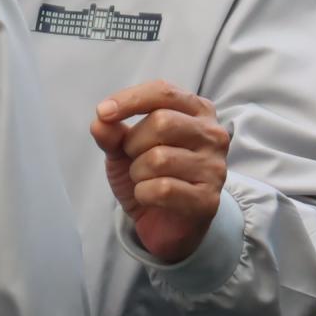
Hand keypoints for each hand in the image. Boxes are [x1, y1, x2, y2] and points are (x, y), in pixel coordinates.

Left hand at [92, 81, 230, 265]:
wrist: (165, 224)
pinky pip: (162, 189)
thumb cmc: (150, 176)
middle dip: (133, 144)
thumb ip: (112, 132)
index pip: (163, 91)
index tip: (103, 112)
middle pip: (161, 122)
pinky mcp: (208, 200)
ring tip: (145, 180)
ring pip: (159, 158)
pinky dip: (144, 194)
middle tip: (134, 159)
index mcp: (197, 111)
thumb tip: (101, 122)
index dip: (130, 100)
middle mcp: (213, 135)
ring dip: (137, 173)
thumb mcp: (124, 149)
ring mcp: (214, 167)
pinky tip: (151, 198)